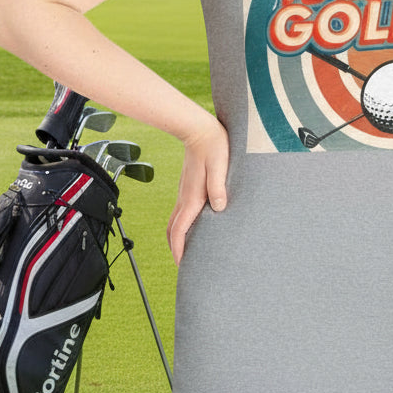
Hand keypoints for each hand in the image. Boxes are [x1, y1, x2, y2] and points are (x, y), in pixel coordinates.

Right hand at [166, 115, 228, 263]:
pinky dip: (182, 225)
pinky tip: (193, 227)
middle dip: (175, 248)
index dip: (178, 248)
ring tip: (187, 250)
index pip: (179, 229)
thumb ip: (218, 186)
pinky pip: (181, 212)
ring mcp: (184, 192)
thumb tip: (219, 207)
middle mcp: (185, 197)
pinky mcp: (188, 187)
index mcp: (192, 196)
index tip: (182, 264)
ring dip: (177, 237)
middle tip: (184, 264)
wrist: (198, 128)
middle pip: (172, 229)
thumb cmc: (213, 145)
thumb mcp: (220, 165)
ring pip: (175, 221)